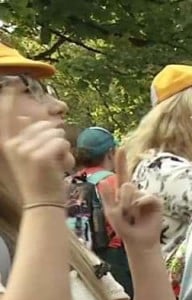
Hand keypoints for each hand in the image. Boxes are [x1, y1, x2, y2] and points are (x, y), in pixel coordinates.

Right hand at [0, 88, 72, 203]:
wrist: (42, 204)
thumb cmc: (40, 181)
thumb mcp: (28, 158)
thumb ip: (28, 138)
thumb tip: (27, 116)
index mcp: (8, 144)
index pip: (6, 116)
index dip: (10, 99)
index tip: (15, 84)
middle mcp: (14, 145)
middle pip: (44, 125)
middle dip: (54, 139)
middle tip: (51, 161)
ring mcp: (27, 150)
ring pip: (56, 133)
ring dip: (62, 148)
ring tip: (55, 166)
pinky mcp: (41, 156)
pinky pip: (63, 142)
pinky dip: (67, 154)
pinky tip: (61, 168)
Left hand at [100, 150, 163, 248]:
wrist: (139, 241)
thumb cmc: (124, 228)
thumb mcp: (111, 213)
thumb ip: (107, 198)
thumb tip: (104, 182)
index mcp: (122, 192)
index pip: (121, 174)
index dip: (121, 161)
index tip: (120, 148)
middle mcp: (135, 191)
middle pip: (126, 184)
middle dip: (122, 200)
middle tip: (124, 213)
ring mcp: (146, 195)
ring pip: (135, 191)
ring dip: (130, 205)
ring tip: (132, 216)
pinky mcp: (156, 202)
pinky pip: (147, 197)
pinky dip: (141, 204)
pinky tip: (141, 212)